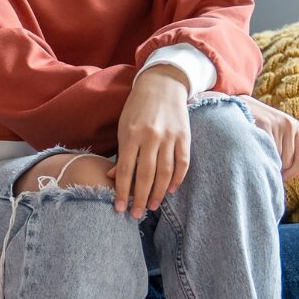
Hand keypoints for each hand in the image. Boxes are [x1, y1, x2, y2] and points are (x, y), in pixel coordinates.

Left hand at [112, 66, 191, 217]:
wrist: (163, 84)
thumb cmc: (138, 108)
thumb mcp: (123, 126)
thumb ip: (121, 152)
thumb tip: (113, 177)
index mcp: (131, 135)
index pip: (126, 170)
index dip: (122, 192)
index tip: (119, 208)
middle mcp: (151, 137)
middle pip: (145, 175)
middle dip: (140, 198)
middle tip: (137, 215)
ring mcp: (169, 137)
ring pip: (165, 173)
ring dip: (158, 193)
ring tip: (151, 207)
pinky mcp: (185, 137)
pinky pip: (182, 163)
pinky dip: (177, 179)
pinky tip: (170, 191)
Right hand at [237, 95, 298, 180]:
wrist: (236, 106)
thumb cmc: (257, 126)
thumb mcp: (277, 137)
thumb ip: (291, 155)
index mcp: (296, 127)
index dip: (292, 173)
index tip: (279, 177)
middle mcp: (290, 125)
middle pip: (289, 161)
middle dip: (277, 170)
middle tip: (264, 169)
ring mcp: (278, 124)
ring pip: (277, 158)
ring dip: (267, 163)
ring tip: (255, 158)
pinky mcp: (265, 124)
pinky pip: (267, 151)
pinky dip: (260, 157)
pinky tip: (252, 153)